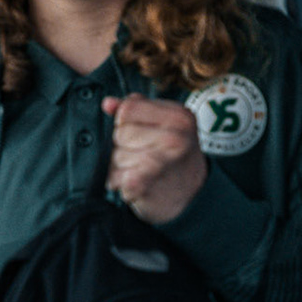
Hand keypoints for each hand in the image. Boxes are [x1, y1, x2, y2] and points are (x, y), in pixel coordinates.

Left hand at [103, 95, 207, 224]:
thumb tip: (108, 103)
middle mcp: (174, 138)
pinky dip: (118, 181)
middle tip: (142, 157)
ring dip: (119, 165)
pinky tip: (134, 183)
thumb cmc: (175, 158)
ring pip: (114, 154)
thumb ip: (137, 109)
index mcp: (179, 117)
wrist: (193, 198)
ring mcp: (160, 161)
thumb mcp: (166, 125)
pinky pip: (113, 174)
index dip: (126, 121)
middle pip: (120, 132)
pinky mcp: (142, 183)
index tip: (139, 134)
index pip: (128, 108)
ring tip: (140, 171)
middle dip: (122, 145)